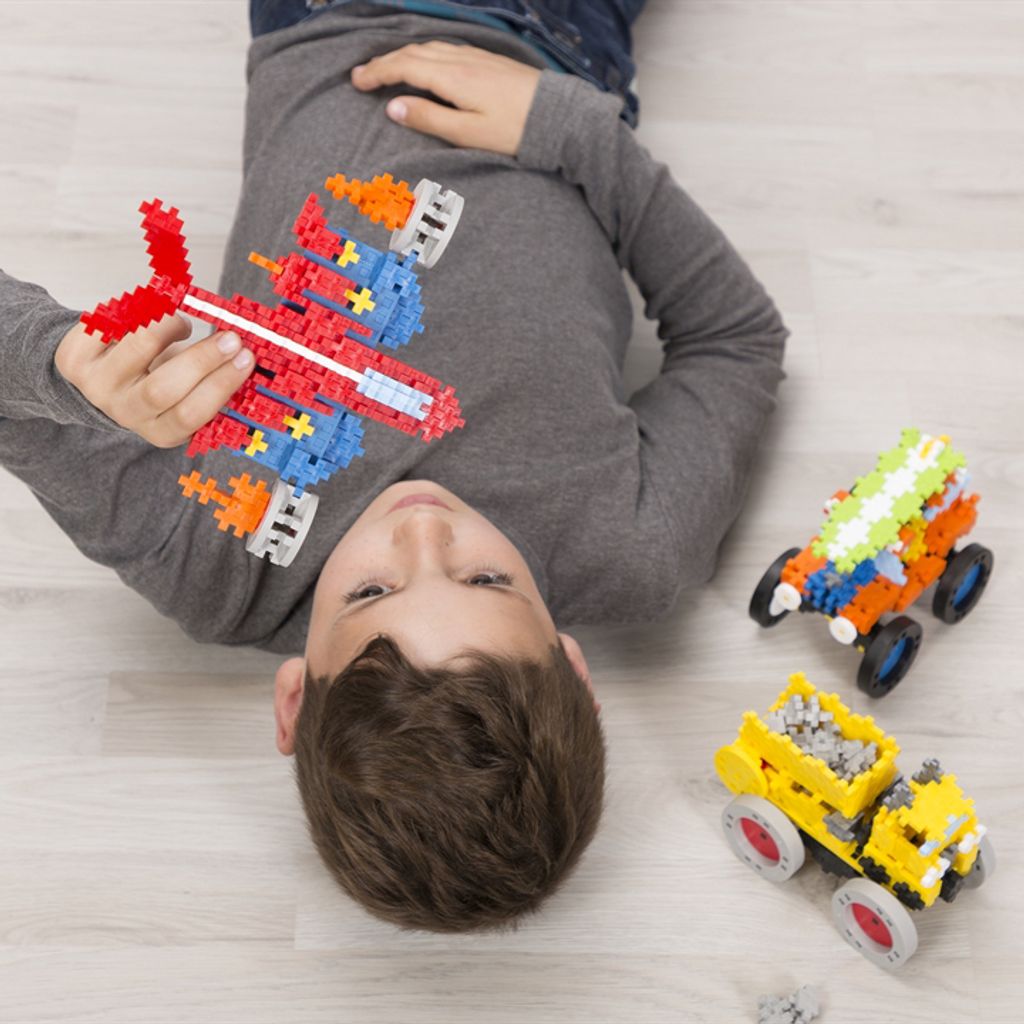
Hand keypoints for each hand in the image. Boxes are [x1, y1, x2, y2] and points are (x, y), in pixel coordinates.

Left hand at [54, 312, 254, 447]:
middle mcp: (124, 413)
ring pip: (138, 348)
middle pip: (163, 388)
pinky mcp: (73, 357)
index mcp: (159, 430)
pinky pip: (111, 323)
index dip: (221, 384)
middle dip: (203, 358)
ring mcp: (95, 386)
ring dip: (170, 326)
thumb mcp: (182, 396)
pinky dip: (138, 311)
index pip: (191, 414)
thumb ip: (208, 384)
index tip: (246, 358)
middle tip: (231, 336)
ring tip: (182, 323)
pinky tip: (148, 315)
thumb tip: (247, 357)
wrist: (96, 374)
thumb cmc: (153, 380)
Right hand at [350, 41, 541, 155]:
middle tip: (360, 74)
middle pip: (413, 53)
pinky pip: (444, 48)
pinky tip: (422, 62)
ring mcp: (474, 56)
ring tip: (385, 68)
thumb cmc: (514, 131)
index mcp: (452, 77)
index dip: (377, 72)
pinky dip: (423, 53)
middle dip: (383, 62)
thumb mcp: (469, 133)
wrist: (556, 115)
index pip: (404, 67)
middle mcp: (460, 59)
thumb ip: (429, 118)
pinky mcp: (486, 59)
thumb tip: (392, 106)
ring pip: (428, 47)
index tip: (355, 81)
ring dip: (402, 55)